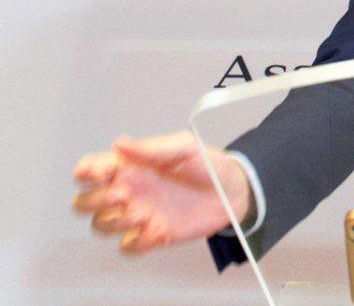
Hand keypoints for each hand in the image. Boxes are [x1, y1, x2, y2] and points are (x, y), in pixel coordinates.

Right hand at [72, 131, 250, 253]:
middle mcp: (128, 190)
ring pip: (100, 225)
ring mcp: (137, 214)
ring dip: (114, 222)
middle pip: (84, 202)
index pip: (89, 169)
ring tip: (143, 213)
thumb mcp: (184, 147)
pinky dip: (136, 242)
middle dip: (94, 201)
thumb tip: (119, 143)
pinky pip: (128, 246)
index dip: (85, 172)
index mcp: (130, 166)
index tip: (102, 173)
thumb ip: (151, 148)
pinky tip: (157, 230)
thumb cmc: (208, 164)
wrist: (232, 191)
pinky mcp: (151, 235)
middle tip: (122, 195)